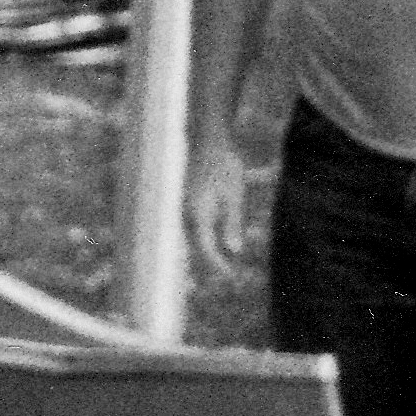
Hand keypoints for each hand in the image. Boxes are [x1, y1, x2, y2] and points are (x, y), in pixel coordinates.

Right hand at [183, 134, 258, 280]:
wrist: (210, 138)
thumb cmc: (225, 165)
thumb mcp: (234, 194)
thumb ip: (232, 223)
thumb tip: (233, 251)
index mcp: (197, 213)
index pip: (205, 248)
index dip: (218, 265)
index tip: (232, 277)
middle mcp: (184, 212)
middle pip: (194, 246)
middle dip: (210, 263)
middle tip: (228, 276)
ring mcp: (181, 205)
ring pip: (189, 236)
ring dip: (203, 250)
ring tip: (219, 262)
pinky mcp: (184, 199)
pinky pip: (189, 225)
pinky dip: (199, 236)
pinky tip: (208, 239)